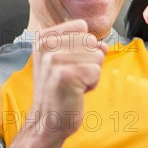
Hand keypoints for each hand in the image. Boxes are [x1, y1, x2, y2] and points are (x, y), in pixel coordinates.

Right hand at [29, 19, 106, 142]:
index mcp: (43, 38)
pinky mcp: (66, 75)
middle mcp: (46, 45)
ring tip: (73, 84)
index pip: (81, 27)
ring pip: (96, 55)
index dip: (82, 46)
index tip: (68, 63)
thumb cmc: (58, 90)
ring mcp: (54, 60)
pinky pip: (96, 71)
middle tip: (71, 77)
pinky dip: (92, 84)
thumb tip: (103, 45)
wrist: (47, 120)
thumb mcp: (68, 60)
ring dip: (91, 73)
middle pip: (91, 40)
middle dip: (88, 61)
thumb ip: (86, 46)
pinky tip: (76, 92)